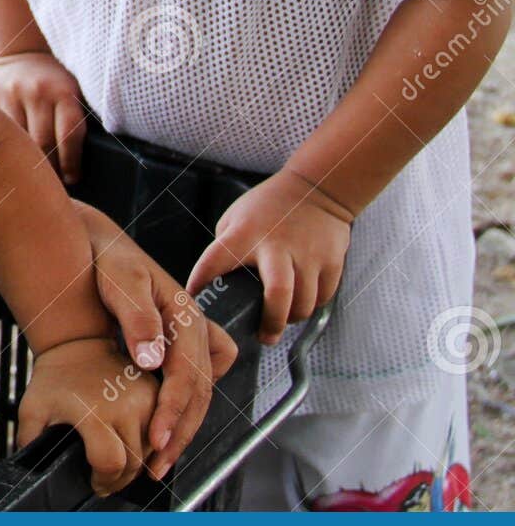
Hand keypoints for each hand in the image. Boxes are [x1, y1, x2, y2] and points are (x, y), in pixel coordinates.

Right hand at [0, 51, 87, 181]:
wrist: (19, 54)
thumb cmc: (53, 83)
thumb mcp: (71, 92)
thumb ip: (74, 119)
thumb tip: (84, 163)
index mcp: (63, 92)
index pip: (68, 136)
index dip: (71, 163)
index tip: (72, 178)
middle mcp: (36, 92)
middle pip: (42, 143)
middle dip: (48, 168)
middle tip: (51, 183)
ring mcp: (9, 93)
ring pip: (16, 140)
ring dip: (24, 161)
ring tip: (29, 175)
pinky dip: (2, 146)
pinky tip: (7, 155)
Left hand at [17, 336, 157, 497]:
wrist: (77, 345)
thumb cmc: (55, 379)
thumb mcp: (33, 410)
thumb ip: (30, 442)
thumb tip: (32, 471)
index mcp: (96, 412)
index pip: (111, 464)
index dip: (103, 481)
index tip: (94, 483)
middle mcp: (127, 406)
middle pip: (134, 464)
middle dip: (120, 480)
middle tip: (106, 480)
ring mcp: (145, 400)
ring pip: (151, 451)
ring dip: (137, 465)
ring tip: (117, 464)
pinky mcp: (156, 395)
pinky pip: (161, 433)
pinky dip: (149, 447)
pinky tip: (132, 448)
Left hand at [79, 204, 236, 479]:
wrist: (96, 246)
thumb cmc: (107, 259)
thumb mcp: (121, 279)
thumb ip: (137, 316)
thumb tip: (152, 360)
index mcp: (186, 313)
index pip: (188, 373)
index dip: (173, 409)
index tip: (155, 438)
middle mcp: (194, 330)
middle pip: (200, 391)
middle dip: (180, 431)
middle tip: (156, 464)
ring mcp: (188, 341)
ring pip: (199, 394)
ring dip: (182, 430)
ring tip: (160, 461)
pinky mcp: (176, 348)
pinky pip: (190, 387)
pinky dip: (179, 413)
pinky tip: (160, 432)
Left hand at [187, 169, 352, 344]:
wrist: (316, 188)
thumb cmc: (268, 206)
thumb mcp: (236, 218)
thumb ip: (227, 248)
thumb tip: (217, 284)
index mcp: (245, 233)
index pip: (215, 261)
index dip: (200, 283)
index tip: (193, 301)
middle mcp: (277, 245)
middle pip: (278, 293)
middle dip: (271, 322)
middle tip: (263, 336)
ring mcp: (308, 254)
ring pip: (303, 303)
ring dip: (291, 319)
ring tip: (280, 320)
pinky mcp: (332, 261)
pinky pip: (322, 297)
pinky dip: (310, 306)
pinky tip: (299, 302)